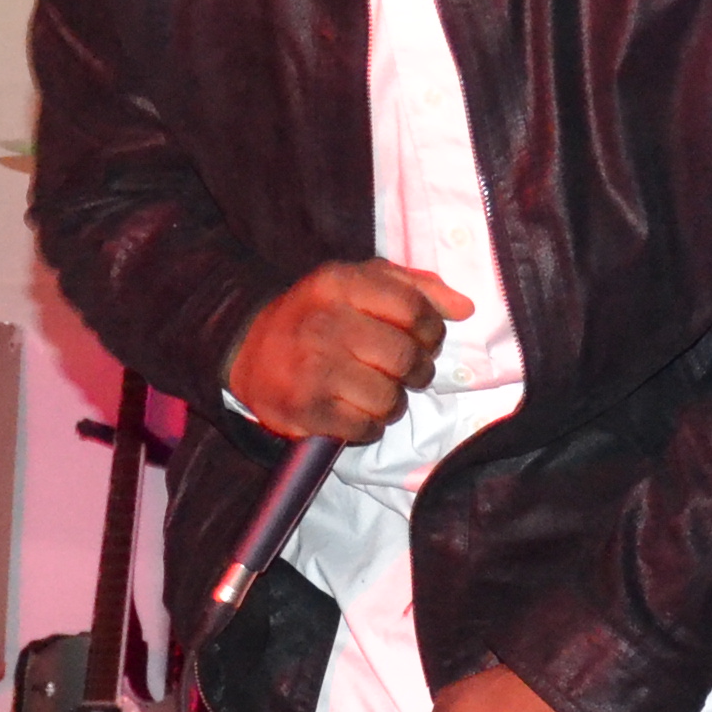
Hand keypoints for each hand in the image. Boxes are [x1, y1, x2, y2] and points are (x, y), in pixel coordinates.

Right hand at [225, 258, 473, 444]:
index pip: (413, 308)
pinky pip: (365, 429)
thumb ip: (414, 287)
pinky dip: (370, 426)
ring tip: (376, 392)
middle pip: (405, 357)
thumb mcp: (359, 282)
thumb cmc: (318, 314)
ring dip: (392, 402)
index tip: (425, 339)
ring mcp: (312, 370)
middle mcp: (324, 324)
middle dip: (417, 370)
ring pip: (389, 398)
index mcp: (340, 285)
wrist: (247, 349)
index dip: (432, 330)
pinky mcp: (304, 411)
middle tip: (406, 372)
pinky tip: (356, 412)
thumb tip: (464, 308)